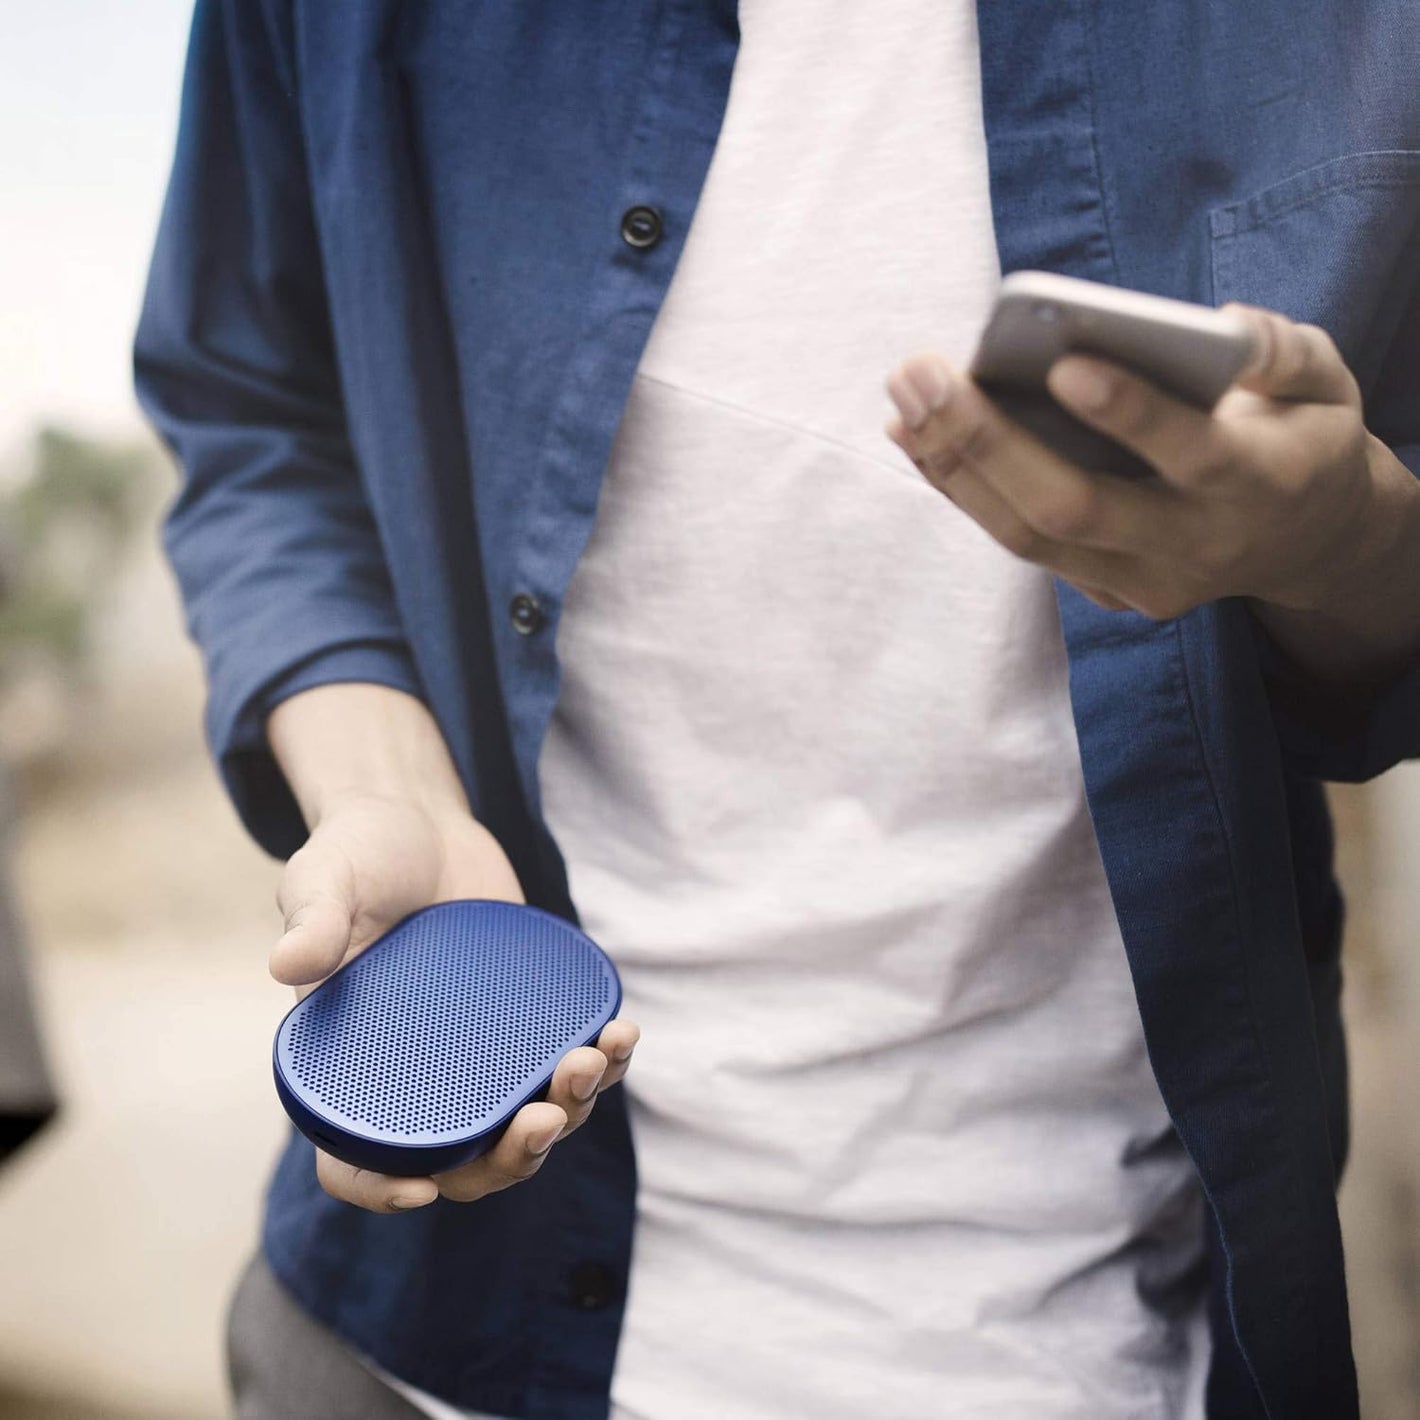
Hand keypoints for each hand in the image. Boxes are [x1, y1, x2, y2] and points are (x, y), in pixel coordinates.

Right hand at [267, 685, 639, 1213]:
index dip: (379, 1187)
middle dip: (511, 1157)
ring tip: (594, 1058)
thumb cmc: (357, 855)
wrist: (418, 821)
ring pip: (526, 1121)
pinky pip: (567, 1065)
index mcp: (354, 1065)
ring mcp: (478, 1056)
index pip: (353, 1154)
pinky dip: (602, 1063)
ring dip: (570, 1110)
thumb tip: (288, 966)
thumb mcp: (325, 879)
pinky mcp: (525, 1023)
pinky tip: (620, 1033)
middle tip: (545, 1117)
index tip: (423, 1190)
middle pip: (464, 1159)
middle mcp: (420, 1076)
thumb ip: (313, 919)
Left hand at [882, 303, 1419, 688]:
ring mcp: (1144, 581)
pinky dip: (964, 488)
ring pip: (1029, 537)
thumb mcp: (1328, 383)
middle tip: (921, 372)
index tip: (1062, 363)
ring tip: (903, 399)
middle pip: (1074, 508)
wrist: (1310, 541)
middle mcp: (1195, 546)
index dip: (1127, 414)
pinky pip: (1022, 544)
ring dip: (954, 466)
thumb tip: (1217, 327)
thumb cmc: (1305, 437)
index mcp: (1260, 483)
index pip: (1190, 455)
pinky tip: (918, 434)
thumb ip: (1284, 352)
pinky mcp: (1107, 591)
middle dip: (988, 440)